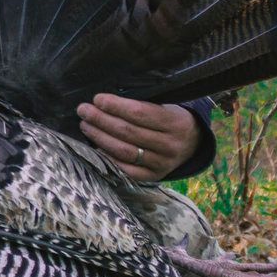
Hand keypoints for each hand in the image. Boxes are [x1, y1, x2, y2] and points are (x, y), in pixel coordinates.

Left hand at [76, 94, 201, 181]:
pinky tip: (95, 148)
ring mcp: (162, 164)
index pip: (140, 113)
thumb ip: (142, 105)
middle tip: (84, 110)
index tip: (97, 99)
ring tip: (85, 126)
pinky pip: (126, 170)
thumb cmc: (170, 119)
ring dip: (100, 137)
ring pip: (124, 151)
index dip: (116, 106)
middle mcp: (169, 145)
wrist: (192, 144)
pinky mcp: (153, 177)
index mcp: (174, 123)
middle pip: (128, 132)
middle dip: (101, 120)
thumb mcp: (166, 107)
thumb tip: (104, 101)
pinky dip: (108, 158)